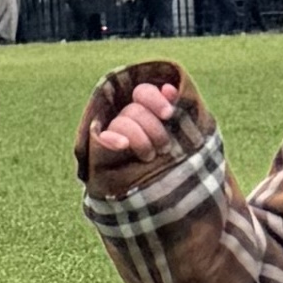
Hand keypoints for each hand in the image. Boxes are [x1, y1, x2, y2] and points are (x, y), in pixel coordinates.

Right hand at [83, 55, 196, 178]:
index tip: (168, 115)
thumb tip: (168, 89)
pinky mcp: (104, 152)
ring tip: (150, 157)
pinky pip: (102, 138)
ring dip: (139, 139)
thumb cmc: (175, 159)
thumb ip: (175, 110)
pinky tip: (123, 145)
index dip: (154, 100)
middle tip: (165, 149)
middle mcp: (126, 118)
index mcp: (144, 110)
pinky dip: (112, 140)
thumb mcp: (179, 133)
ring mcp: (115, 134)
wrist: (165, 193)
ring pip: (121, 123)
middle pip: (134, 110)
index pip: (142, 92)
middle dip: (153, 129)